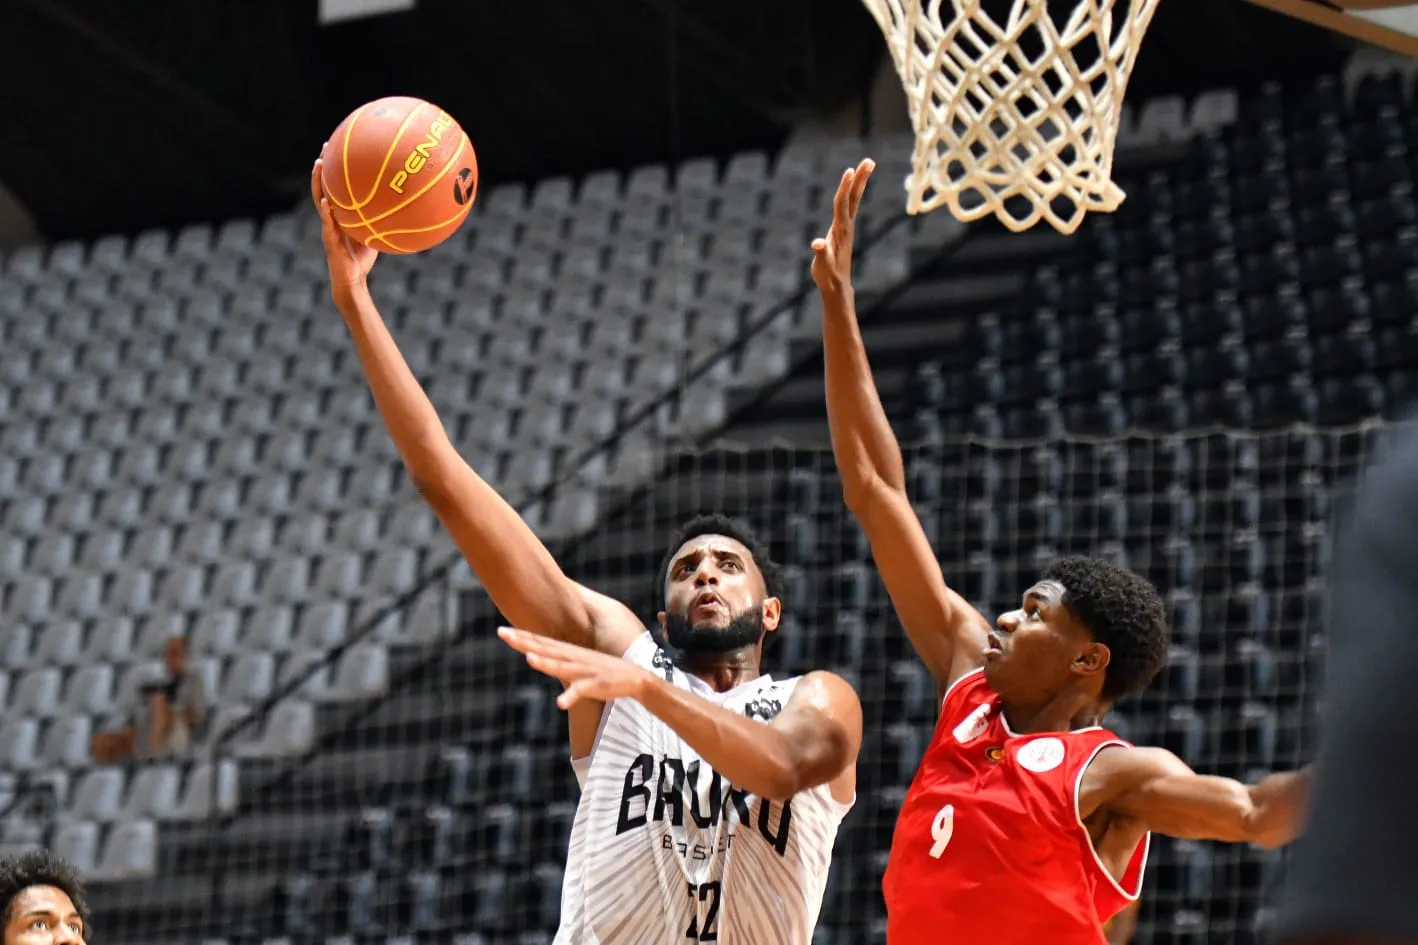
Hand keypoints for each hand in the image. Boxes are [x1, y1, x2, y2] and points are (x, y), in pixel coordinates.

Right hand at [310, 149, 377, 297]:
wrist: (352, 280)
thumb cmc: (363, 259)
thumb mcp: (375, 234)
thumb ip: (383, 220)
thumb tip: (406, 207)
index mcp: (340, 215)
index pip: (335, 188)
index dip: (335, 170)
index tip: (338, 148)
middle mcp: (331, 218)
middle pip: (323, 187)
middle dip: (323, 166)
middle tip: (326, 146)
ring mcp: (327, 227)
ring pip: (319, 200)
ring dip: (317, 183)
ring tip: (318, 165)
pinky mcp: (329, 240)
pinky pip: (327, 224)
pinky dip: (326, 213)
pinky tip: (326, 202)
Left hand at [499, 626, 656, 709]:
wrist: (635, 679)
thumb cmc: (601, 672)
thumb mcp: (576, 663)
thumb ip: (556, 659)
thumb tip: (535, 655)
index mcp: (568, 653)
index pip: (540, 643)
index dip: (522, 637)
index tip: (502, 631)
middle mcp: (573, 658)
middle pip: (545, 649)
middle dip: (524, 642)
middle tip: (503, 633)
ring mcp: (584, 670)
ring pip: (561, 666)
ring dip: (546, 663)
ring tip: (529, 659)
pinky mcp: (596, 685)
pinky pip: (582, 691)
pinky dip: (571, 696)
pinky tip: (560, 702)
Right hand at [811, 158, 874, 296]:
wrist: (837, 285)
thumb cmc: (828, 275)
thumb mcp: (821, 266)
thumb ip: (820, 254)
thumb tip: (816, 243)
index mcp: (840, 230)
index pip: (842, 205)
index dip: (844, 188)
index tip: (849, 171)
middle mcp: (846, 225)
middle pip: (853, 198)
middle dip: (860, 179)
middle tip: (869, 160)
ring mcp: (846, 227)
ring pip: (854, 200)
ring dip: (859, 182)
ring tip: (867, 165)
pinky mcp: (844, 229)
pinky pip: (850, 206)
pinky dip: (852, 193)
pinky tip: (854, 186)